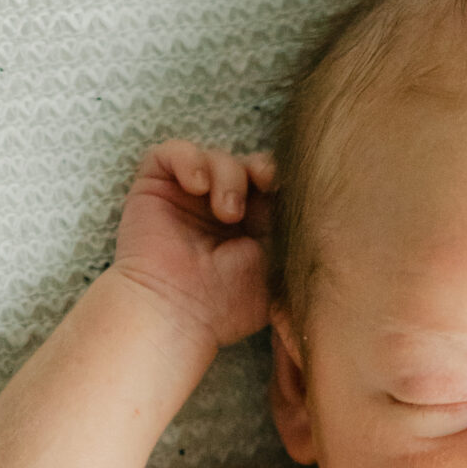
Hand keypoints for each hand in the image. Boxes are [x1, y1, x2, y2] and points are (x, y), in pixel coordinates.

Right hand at [111, 139, 276, 349]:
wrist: (177, 314)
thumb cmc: (227, 305)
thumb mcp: (276, 268)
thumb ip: (292, 235)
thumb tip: (312, 207)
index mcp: (250, 228)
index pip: (270, 188)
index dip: (281, 180)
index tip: (287, 189)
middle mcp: (218, 209)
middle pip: (246, 165)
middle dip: (259, 168)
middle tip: (265, 182)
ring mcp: (186, 198)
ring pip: (215, 157)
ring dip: (228, 176)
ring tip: (226, 213)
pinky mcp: (154, 188)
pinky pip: (170, 153)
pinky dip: (188, 160)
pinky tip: (197, 186)